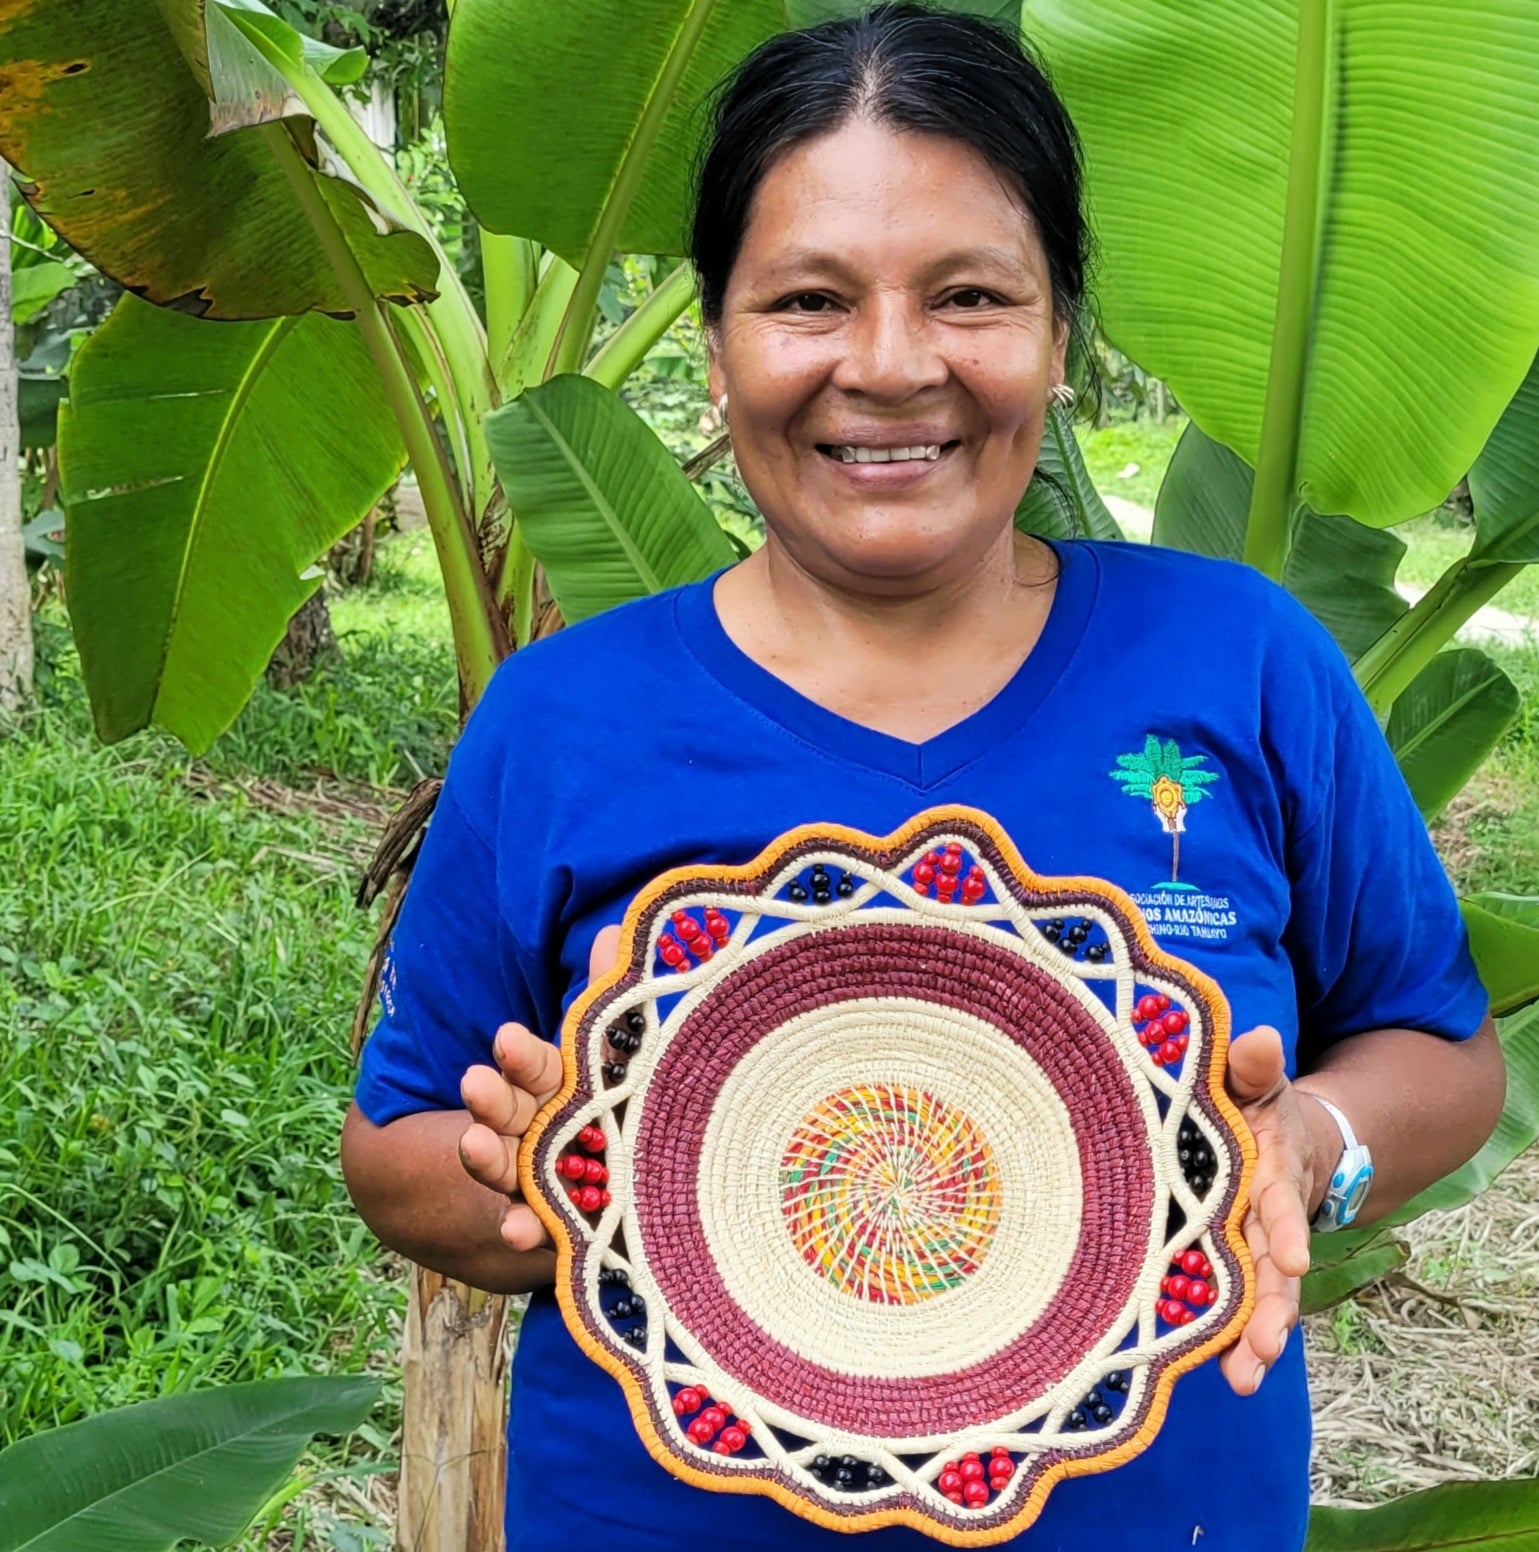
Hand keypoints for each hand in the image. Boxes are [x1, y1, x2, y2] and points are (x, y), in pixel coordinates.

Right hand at [458, 925, 621, 1253]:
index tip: (508, 1038)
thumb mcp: (616, 1047)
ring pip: (511, 1165)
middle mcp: (544, 1132)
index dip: (521, 1056)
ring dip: (489, 1158)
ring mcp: (544, 1180)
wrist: (617, 1182)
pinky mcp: (557, 1223)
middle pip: (512, 1114)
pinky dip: (523, 1229)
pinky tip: (513, 1230)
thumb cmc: (621, 1101)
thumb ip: (613, 994)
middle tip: (475, 1082)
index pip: (537, 1066)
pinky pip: (536, 1225)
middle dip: (493, 1100)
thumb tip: (616, 930)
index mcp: (560, 1087)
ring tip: (475, 1146)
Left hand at [1217, 1025, 1329, 1395]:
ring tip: (1246, 1378)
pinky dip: (1235, 1339)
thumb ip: (1253, 1065)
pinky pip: (1237, 1304)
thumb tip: (1257, 1037)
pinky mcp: (1234, 1262)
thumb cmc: (1251, 1104)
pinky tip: (1230, 1375)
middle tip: (1265, 1347)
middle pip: (1273, 1266)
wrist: (1274, 1132)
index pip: (1278, 1201)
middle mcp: (1266, 1216)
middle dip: (1272, 1306)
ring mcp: (1254, 1245)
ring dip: (1256, 1335)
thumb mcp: (1255, 1079)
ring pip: (1260, 1295)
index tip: (1292, 1256)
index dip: (1284, 1227)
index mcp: (1268, 1170)